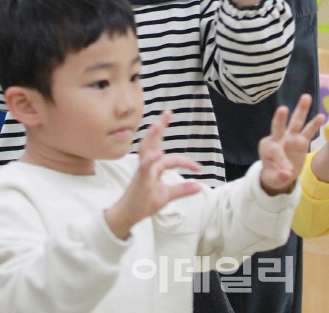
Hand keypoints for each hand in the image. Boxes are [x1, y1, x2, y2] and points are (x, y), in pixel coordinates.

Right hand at [104, 112, 201, 239]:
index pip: (171, 158)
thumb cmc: (144, 202)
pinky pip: (145, 167)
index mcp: (154, 166)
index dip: (185, 162)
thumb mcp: (167, 195)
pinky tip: (158, 153)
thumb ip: (182, 189)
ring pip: (147, 149)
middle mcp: (148, 164)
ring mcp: (143, 171)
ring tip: (158, 124)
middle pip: (153, 141)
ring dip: (153, 136)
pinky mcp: (140, 180)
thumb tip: (200, 187)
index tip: (199, 168)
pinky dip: (151, 159)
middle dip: (160, 126)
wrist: (128, 217)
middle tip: (167, 111)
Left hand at [259, 94, 324, 194]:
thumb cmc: (273, 175)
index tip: (288, 172)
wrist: (281, 175)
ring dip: (301, 110)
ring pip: (295, 122)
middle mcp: (278, 138)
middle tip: (282, 109)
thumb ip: (279, 176)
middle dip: (280, 118)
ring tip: (306, 97)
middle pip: (279, 126)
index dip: (282, 160)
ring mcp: (290, 137)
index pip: (275, 150)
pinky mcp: (301, 141)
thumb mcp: (273, 179)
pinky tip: (321, 116)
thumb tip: (287, 175)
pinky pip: (308, 131)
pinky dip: (314, 124)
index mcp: (267, 147)